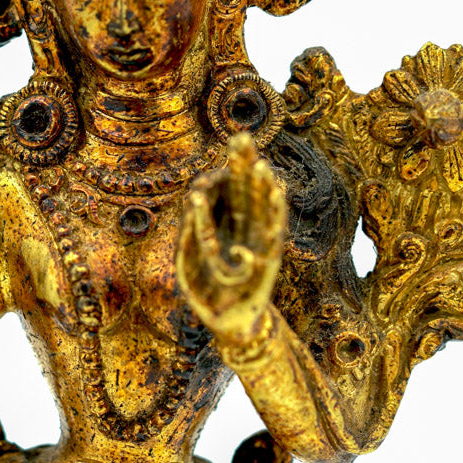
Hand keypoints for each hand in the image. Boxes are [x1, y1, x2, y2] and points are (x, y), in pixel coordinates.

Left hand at [177, 132, 286, 344]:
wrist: (225, 324)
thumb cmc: (205, 290)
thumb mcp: (187, 260)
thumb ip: (190, 229)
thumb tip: (196, 195)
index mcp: (228, 226)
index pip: (232, 191)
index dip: (234, 167)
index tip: (236, 143)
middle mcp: (246, 232)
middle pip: (247, 194)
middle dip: (246, 167)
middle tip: (245, 138)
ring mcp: (258, 248)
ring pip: (262, 214)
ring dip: (262, 191)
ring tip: (261, 168)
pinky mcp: (266, 268)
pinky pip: (270, 241)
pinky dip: (273, 220)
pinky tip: (275, 199)